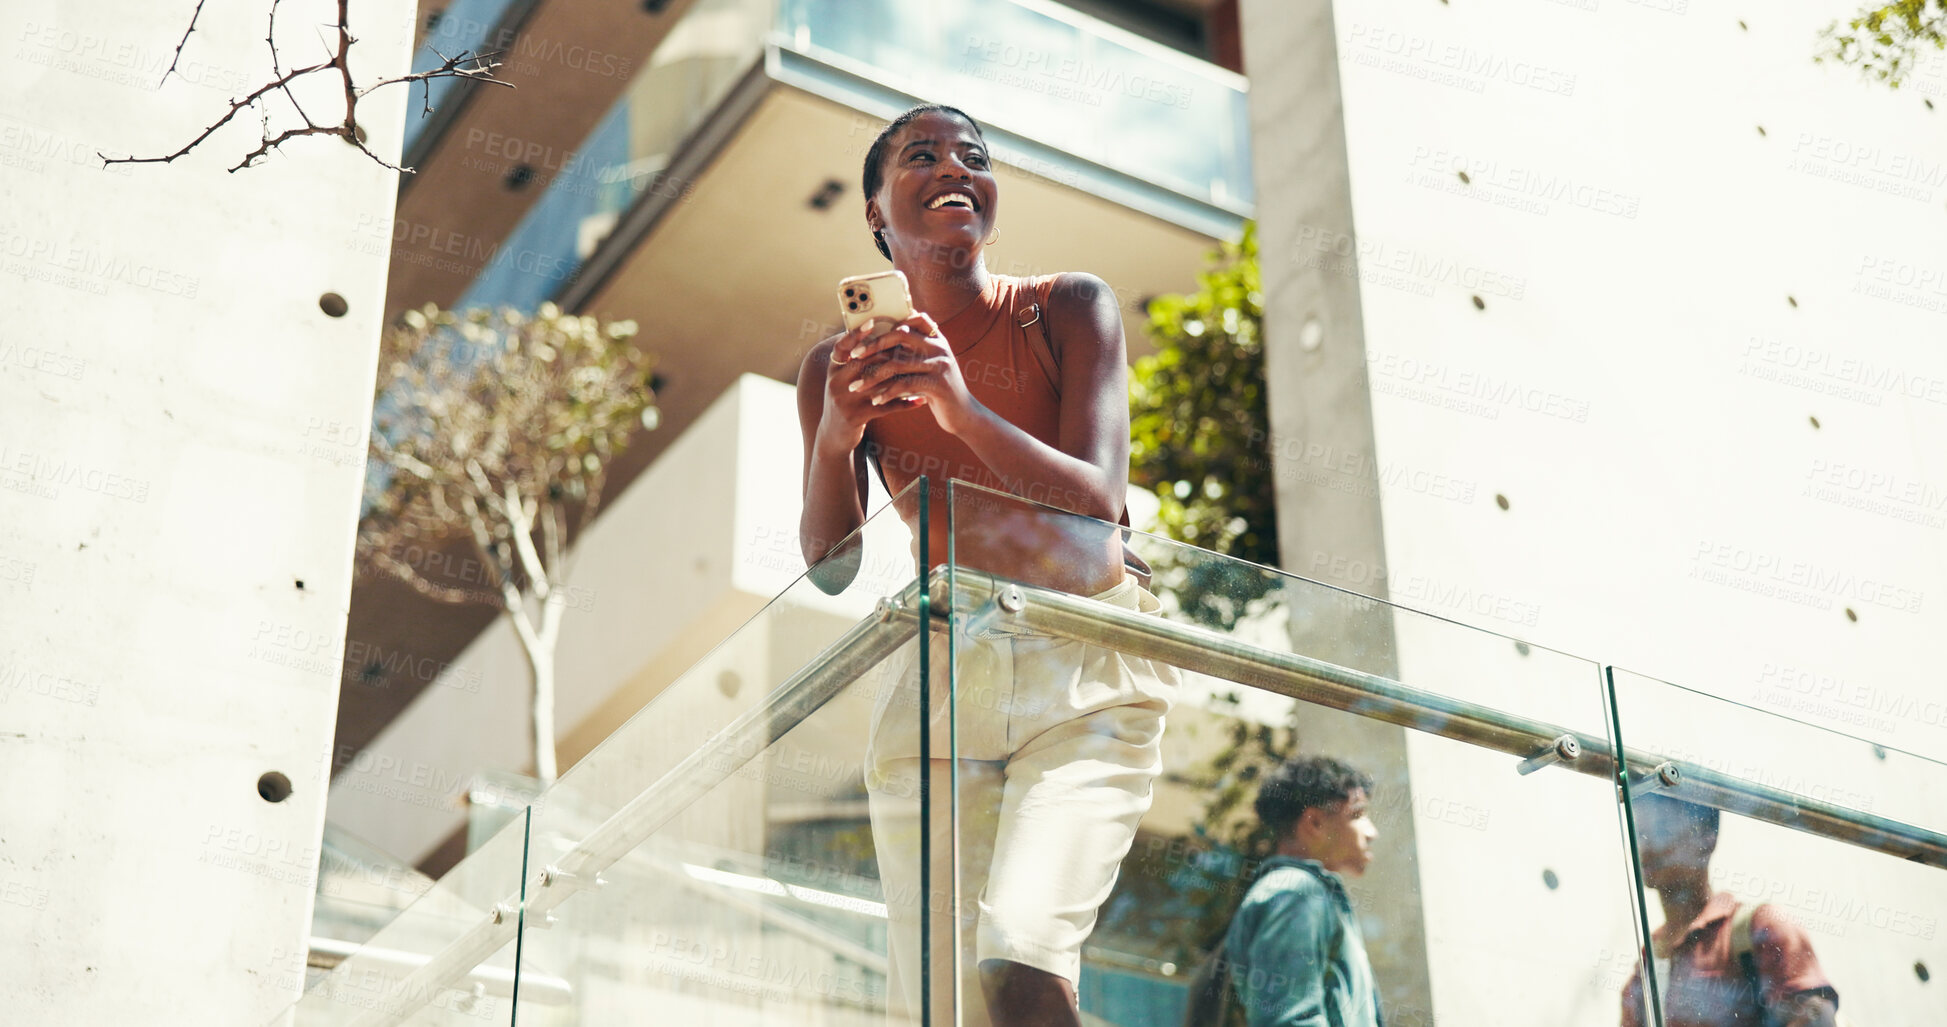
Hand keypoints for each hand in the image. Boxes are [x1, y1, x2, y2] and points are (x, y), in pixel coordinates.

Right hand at [814, 317, 936, 449]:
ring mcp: (845, 400)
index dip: (856, 334)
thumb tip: (876, 334)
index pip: (842, 346)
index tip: (872, 321)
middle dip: (890, 353)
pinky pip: (885, 406)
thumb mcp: (844, 379)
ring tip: (922, 371)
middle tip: (912, 346)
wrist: (833, 435)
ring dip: (903, 377)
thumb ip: (856, 361)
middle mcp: (836, 382)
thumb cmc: (846, 400)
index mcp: (834, 369)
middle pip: (865, 361)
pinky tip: (920, 400)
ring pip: (878, 382)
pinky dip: (905, 402)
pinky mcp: (856, 417)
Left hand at [838, 313, 974, 430]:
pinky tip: (876, 401)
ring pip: (898, 363)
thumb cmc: (940, 391)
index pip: (914, 318)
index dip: (889, 323)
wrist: (964, 415)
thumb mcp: (928, 367)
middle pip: (900, 336)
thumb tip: (883, 341)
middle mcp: (940, 347)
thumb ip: (913, 353)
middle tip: (854, 357)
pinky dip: (888, 393)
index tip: (867, 333)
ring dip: (873, 376)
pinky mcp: (939, 384)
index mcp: (937, 339)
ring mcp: (941, 364)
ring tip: (857, 387)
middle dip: (873, 346)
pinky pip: (906, 385)